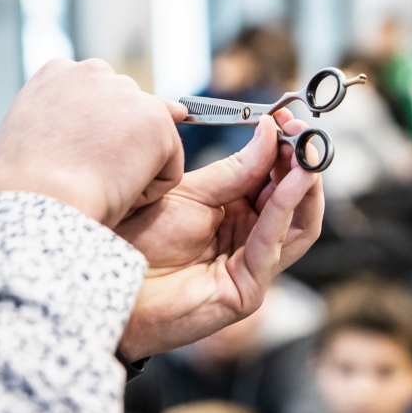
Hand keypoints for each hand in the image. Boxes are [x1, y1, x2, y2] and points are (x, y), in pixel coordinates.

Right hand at [0, 58, 187, 227]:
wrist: (37, 199)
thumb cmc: (29, 188)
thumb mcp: (40, 140)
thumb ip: (79, 118)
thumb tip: (174, 110)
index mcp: (59, 74)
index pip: (97, 104)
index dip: (92, 142)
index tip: (72, 162)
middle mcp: (95, 72)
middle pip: (128, 118)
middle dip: (118, 150)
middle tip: (83, 176)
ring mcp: (128, 93)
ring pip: (148, 146)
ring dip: (130, 171)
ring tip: (93, 184)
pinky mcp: (157, 121)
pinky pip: (168, 170)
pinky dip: (149, 192)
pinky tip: (117, 193)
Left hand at [114, 110, 323, 360]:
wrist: (107, 283)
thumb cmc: (139, 240)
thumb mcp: (191, 192)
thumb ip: (235, 170)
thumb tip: (270, 133)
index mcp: (240, 214)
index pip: (279, 181)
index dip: (289, 151)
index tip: (291, 122)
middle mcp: (253, 240)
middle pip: (297, 204)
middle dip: (303, 166)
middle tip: (302, 135)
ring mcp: (253, 268)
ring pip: (298, 227)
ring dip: (303, 188)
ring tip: (304, 156)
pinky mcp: (248, 291)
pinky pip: (272, 245)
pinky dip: (283, 211)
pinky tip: (287, 183)